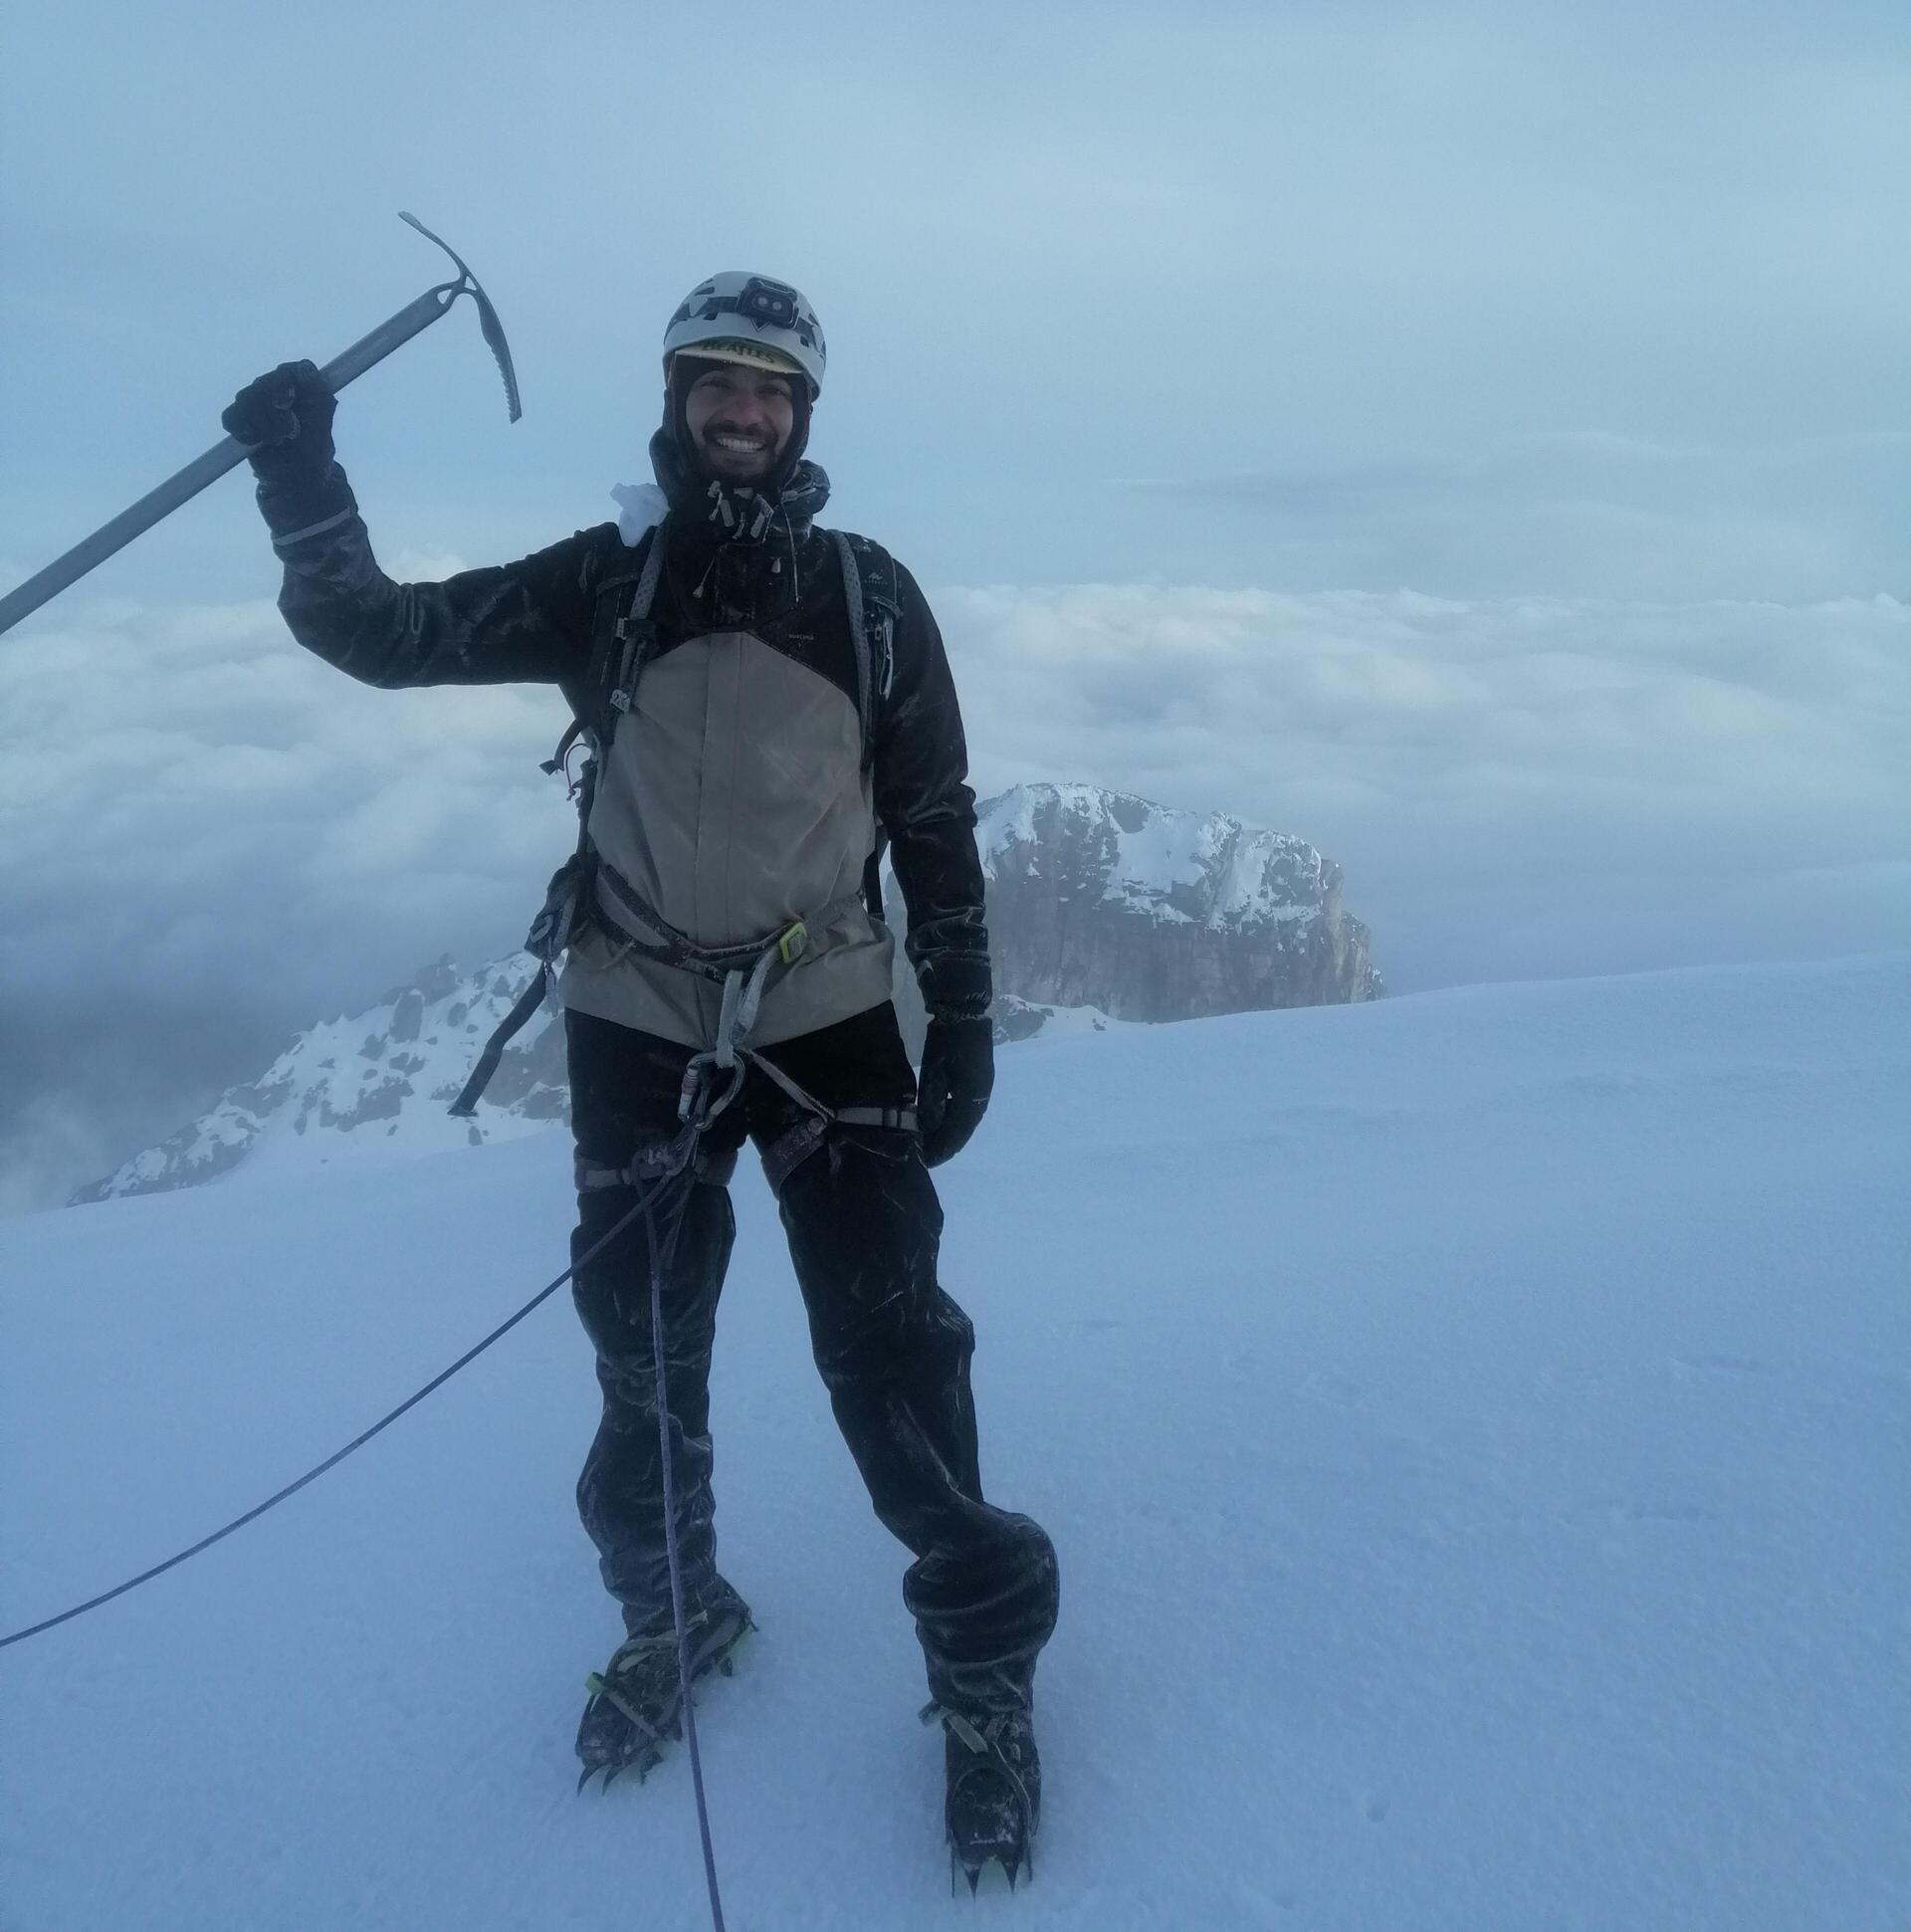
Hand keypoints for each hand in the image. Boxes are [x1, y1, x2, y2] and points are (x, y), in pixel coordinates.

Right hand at [222, 359, 335, 481]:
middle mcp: (279, 390)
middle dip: (274, 416)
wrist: (295, 484)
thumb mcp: (322, 431)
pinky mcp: (241, 419)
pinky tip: (256, 442)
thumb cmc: (313, 457)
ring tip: (276, 441)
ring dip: (261, 426)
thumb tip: (306, 366)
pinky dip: (243, 432)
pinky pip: (230, 417)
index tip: (290, 405)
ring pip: (245, 399)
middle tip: (289, 435)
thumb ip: (318, 399)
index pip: (289, 371)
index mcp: (303, 389)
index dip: (285, 387)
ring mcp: (258, 403)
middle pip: (262, 385)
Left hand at [917, 1016, 993, 1167]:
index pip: (957, 1133)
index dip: (942, 1149)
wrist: (966, 1012)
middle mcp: (981, 1097)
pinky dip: (956, 1119)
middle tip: (928, 1157)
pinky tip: (945, 1121)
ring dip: (952, 1133)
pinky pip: (969, 1108)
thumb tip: (928, 1130)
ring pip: (967, 1119)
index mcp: (972, 1098)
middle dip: (947, 1145)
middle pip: (964, 1129)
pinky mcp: (980, 1079)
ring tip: (934, 1143)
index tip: (927, 1162)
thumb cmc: (948, 1042)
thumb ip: (933, 1103)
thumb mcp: (935, 1072)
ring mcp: (983, 1087)